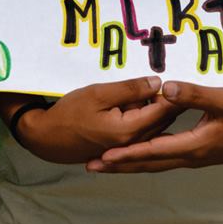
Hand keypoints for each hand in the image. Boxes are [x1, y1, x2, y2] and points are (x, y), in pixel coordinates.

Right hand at [16, 76, 177, 162]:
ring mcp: (127, 149)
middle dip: (165, 100)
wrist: (47, 138)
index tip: (175, 74)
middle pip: (163, 119)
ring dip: (153, 109)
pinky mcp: (121, 149)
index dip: (173, 92)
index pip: (165, 109)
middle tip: (162, 79)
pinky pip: (142, 132)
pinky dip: (143, 118)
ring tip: (144, 90)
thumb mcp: (99, 93)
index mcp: (130, 130)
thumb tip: (158, 82)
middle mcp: (133, 144)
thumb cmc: (70, 113)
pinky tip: (134, 105)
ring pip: (153, 126)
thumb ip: (130, 89)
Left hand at [86, 82, 222, 172]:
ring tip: (108, 163)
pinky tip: (143, 152)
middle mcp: (191, 156)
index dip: (125, 155)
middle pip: (148, 164)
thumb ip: (194, 94)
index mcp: (193, 146)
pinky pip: (168, 157)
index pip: (151, 152)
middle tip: (92, 167)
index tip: (101, 158)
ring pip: (157, 162)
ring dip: (132, 163)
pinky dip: (149, 156)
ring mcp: (197, 156)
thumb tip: (165, 89)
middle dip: (120, 165)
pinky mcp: (202, 151)